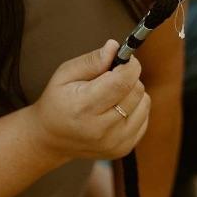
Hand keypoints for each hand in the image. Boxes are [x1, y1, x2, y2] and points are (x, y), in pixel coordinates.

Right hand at [30, 40, 150, 164]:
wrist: (51, 139)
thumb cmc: (58, 101)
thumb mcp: (65, 74)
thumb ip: (91, 60)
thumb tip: (114, 47)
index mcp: (83, 107)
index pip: (122, 81)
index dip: (130, 65)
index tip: (125, 58)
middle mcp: (101, 129)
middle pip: (136, 91)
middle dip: (129, 77)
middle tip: (112, 77)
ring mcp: (114, 142)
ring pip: (144, 103)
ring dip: (133, 93)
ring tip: (113, 94)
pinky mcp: (123, 149)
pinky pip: (144, 117)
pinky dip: (135, 108)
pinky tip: (116, 108)